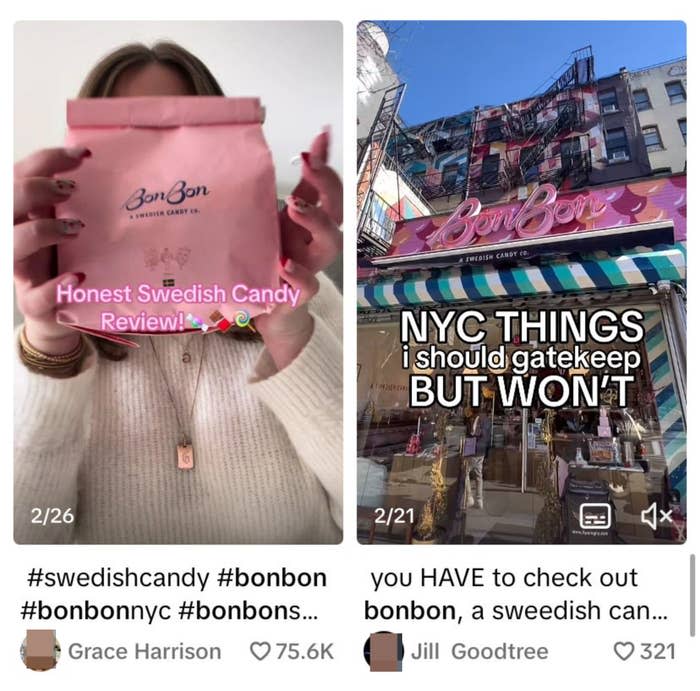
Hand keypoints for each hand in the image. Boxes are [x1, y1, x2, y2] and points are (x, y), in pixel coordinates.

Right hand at [14, 146, 90, 353]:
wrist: (61, 311)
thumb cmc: (64, 261)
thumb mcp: (65, 226)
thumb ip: (73, 203)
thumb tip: (105, 170)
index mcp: (22, 214)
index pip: (21, 175)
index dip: (47, 160)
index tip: (83, 155)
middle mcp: (13, 237)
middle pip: (8, 200)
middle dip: (39, 188)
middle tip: (73, 189)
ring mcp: (20, 271)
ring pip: (12, 243)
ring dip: (43, 230)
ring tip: (77, 228)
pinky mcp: (34, 303)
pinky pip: (37, 296)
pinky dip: (57, 286)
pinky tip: (79, 276)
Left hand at [254, 129, 341, 369]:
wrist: (266, 309)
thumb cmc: (268, 261)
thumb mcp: (270, 224)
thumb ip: (275, 196)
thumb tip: (286, 156)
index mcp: (305, 223)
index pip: (324, 189)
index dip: (326, 162)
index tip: (321, 136)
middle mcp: (312, 242)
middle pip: (336, 211)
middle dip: (328, 186)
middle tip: (309, 168)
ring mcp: (309, 266)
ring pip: (330, 245)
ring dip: (317, 222)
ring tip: (295, 207)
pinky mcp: (297, 294)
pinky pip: (308, 286)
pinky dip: (299, 276)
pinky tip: (284, 266)